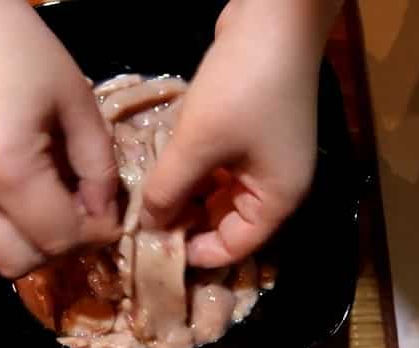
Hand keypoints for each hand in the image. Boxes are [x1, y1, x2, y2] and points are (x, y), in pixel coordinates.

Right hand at [0, 0, 118, 277]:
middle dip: (62, 251)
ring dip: (33, 245)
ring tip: (58, 209)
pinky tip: (28, 195)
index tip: (113, 218)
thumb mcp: (78, 103)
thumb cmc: (24, 51)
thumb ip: (98, 167)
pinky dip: (8, 228)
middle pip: (21, 263)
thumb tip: (103, 213)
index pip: (61, 237)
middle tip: (85, 220)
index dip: (96, 236)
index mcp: (9, 170)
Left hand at [142, 0, 340, 267]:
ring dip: (185, 194)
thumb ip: (170, 189)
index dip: (195, 252)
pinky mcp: (251, 133)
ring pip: (218, 192)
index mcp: (277, 198)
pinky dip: (194, 170)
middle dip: (186, 222)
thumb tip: (148, 223)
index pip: (235, 248)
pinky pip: (219, 166)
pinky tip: (163, 166)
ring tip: (145, 196)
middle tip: (142, 222)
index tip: (154, 247)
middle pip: (226, 221)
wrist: (274, 20)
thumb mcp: (199, 144)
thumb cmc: (241, 89)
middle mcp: (275, 184)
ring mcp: (264, 157)